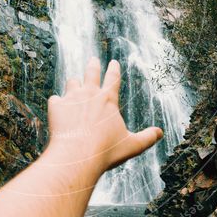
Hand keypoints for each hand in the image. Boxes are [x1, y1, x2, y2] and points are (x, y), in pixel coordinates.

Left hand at [45, 57, 162, 173]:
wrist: (77, 156)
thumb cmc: (106, 151)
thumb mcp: (132, 146)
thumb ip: (147, 138)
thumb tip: (160, 133)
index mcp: (108, 99)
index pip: (113, 78)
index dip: (114, 69)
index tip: (113, 62)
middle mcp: (90, 94)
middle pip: (91, 72)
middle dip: (93, 65)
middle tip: (93, 60)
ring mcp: (71, 98)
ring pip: (72, 82)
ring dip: (74, 83)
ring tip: (74, 82)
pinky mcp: (56, 106)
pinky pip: (55, 99)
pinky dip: (57, 103)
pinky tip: (57, 106)